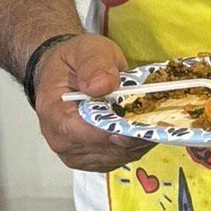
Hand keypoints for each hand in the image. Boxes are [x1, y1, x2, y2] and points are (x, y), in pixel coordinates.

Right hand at [33, 34, 146, 172]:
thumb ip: (94, 66)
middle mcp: (60, 139)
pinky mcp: (92, 159)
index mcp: (53, 112)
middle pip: (104, 147)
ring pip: (117, 155)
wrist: (66, 73)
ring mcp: (76, 153)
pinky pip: (120, 158)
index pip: (83, 132)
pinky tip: (142, 127)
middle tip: (157, 115)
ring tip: (151, 118)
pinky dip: (136, 145)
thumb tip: (101, 85)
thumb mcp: (86, 51)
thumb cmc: (75, 63)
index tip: (139, 121)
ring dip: (138, 140)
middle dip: (133, 133)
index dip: (114, 130)